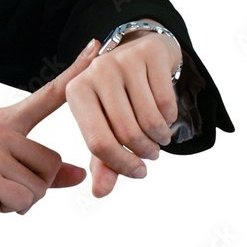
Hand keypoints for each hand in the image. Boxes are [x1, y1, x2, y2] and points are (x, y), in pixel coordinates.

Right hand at [0, 39, 99, 231]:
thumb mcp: (1, 172)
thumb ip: (42, 172)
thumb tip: (80, 173)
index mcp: (3, 120)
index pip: (48, 94)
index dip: (75, 72)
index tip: (96, 46)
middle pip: (53, 163)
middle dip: (33, 188)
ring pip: (41, 186)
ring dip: (19, 201)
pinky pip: (24, 200)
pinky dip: (8, 209)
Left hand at [65, 22, 180, 198]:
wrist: (138, 54)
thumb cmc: (116, 98)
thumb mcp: (103, 125)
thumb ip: (102, 160)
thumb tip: (100, 192)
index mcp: (75, 92)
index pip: (97, 142)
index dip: (120, 164)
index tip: (137, 172)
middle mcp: (95, 73)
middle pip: (126, 133)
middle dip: (144, 152)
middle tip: (150, 154)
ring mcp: (122, 61)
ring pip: (150, 120)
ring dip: (160, 138)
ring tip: (157, 137)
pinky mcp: (149, 55)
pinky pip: (168, 104)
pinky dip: (170, 120)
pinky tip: (164, 116)